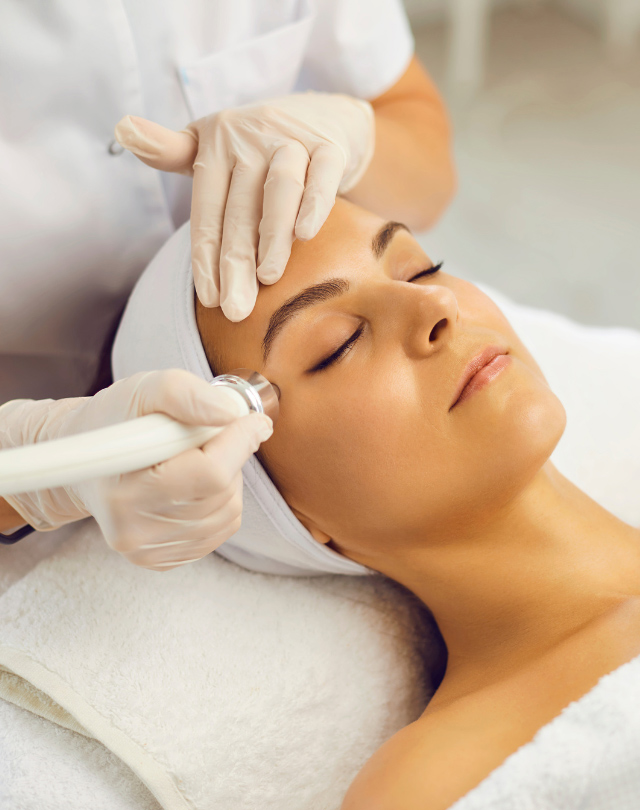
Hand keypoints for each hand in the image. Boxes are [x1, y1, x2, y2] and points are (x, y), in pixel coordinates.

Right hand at [1, 370, 272, 569]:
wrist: (85, 459)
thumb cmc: (113, 421)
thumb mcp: (143, 390)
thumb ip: (184, 394)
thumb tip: (230, 414)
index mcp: (124, 491)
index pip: (209, 474)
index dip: (240, 442)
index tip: (254, 420)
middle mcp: (135, 531)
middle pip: (222, 493)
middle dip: (230, 456)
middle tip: (205, 435)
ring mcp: (150, 551)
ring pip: (228, 511)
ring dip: (227, 478)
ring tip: (193, 458)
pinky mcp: (164, 560)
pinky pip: (222, 528)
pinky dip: (221, 500)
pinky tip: (194, 483)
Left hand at [114, 92, 374, 320]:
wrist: (320, 115)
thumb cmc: (255, 145)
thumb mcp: (211, 144)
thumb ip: (171, 151)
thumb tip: (122, 128)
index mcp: (215, 145)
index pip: (206, 210)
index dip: (205, 257)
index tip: (211, 300)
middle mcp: (249, 138)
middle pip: (239, 210)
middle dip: (235, 263)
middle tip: (236, 310)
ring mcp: (290, 139)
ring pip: (279, 190)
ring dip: (272, 235)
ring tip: (268, 278)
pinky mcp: (328, 145)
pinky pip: (321, 174)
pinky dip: (314, 202)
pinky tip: (306, 234)